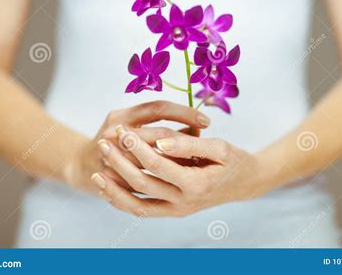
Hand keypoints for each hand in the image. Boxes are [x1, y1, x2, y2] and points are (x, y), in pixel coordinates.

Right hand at [63, 101, 210, 194]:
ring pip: (152, 161)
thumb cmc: (116, 142)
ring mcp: (111, 157)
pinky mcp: (110, 178)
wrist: (80, 164)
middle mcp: (113, 133)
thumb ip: (160, 125)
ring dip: (177, 162)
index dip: (184, 112)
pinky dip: (163, 180)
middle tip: (206, 146)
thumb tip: (197, 127)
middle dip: (185, 140)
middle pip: (157, 135)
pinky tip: (179, 181)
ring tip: (195, 165)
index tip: (207, 121)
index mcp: (122, 116)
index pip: (158, 108)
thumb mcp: (134, 124)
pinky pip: (141, 183)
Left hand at [92, 126, 278, 216]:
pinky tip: (109, 190)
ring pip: (137, 203)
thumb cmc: (233, 161)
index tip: (123, 129)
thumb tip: (160, 142)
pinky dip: (123, 202)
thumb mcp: (219, 148)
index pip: (157, 163)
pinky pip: (142, 211)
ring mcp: (177, 210)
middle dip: (120, 161)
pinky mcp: (172, 212)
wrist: (243, 184)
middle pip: (143, 182)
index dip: (137, 145)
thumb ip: (190, 144)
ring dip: (115, 188)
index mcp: (196, 183)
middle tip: (104, 141)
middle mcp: (184, 202)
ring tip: (97, 170)